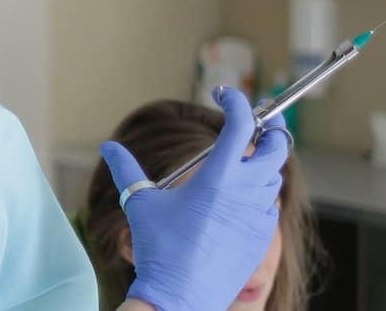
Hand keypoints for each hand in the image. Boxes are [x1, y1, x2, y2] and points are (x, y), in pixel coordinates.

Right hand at [100, 87, 289, 310]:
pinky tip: (239, 202)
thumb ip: (126, 169)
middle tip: (253, 127)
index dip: (237, 103)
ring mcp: (257, 216)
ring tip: (240, 165)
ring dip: (262, 166)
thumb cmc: (159, 250)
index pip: (241, 124)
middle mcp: (244, 193)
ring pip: (273, 179)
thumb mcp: (139, 204)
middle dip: (269, 132)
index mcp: (216, 178)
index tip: (226, 96)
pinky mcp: (262, 238)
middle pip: (277, 148)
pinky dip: (260, 197)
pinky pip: (270, 207)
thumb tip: (108, 147)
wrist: (180, 298)